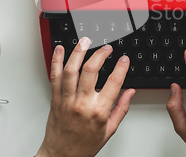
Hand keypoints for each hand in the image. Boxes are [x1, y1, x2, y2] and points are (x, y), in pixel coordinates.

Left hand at [36, 37, 135, 156]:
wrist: (61, 156)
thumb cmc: (84, 145)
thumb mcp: (109, 130)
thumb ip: (121, 108)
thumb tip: (130, 92)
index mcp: (99, 111)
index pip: (113, 82)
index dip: (121, 67)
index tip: (124, 59)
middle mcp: (82, 103)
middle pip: (91, 70)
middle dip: (100, 54)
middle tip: (107, 48)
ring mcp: (66, 100)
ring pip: (71, 70)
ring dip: (78, 52)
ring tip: (85, 41)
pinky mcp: (55, 99)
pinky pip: (54, 76)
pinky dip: (56, 60)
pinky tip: (59, 49)